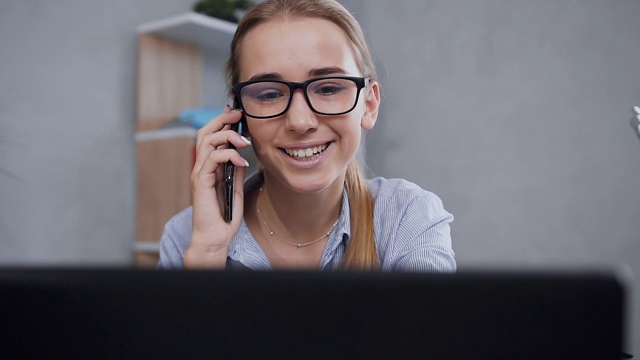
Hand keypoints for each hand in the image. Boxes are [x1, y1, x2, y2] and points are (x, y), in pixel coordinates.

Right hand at [183, 107, 250, 267]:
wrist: (215, 236)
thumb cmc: (224, 216)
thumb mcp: (235, 189)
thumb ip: (235, 172)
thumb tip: (242, 156)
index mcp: (209, 167)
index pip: (211, 137)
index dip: (222, 122)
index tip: (237, 113)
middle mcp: (201, 167)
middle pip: (206, 132)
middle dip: (222, 120)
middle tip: (239, 114)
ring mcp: (199, 173)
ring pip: (207, 141)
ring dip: (227, 135)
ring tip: (244, 140)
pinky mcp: (201, 181)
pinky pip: (212, 159)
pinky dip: (228, 155)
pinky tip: (241, 161)